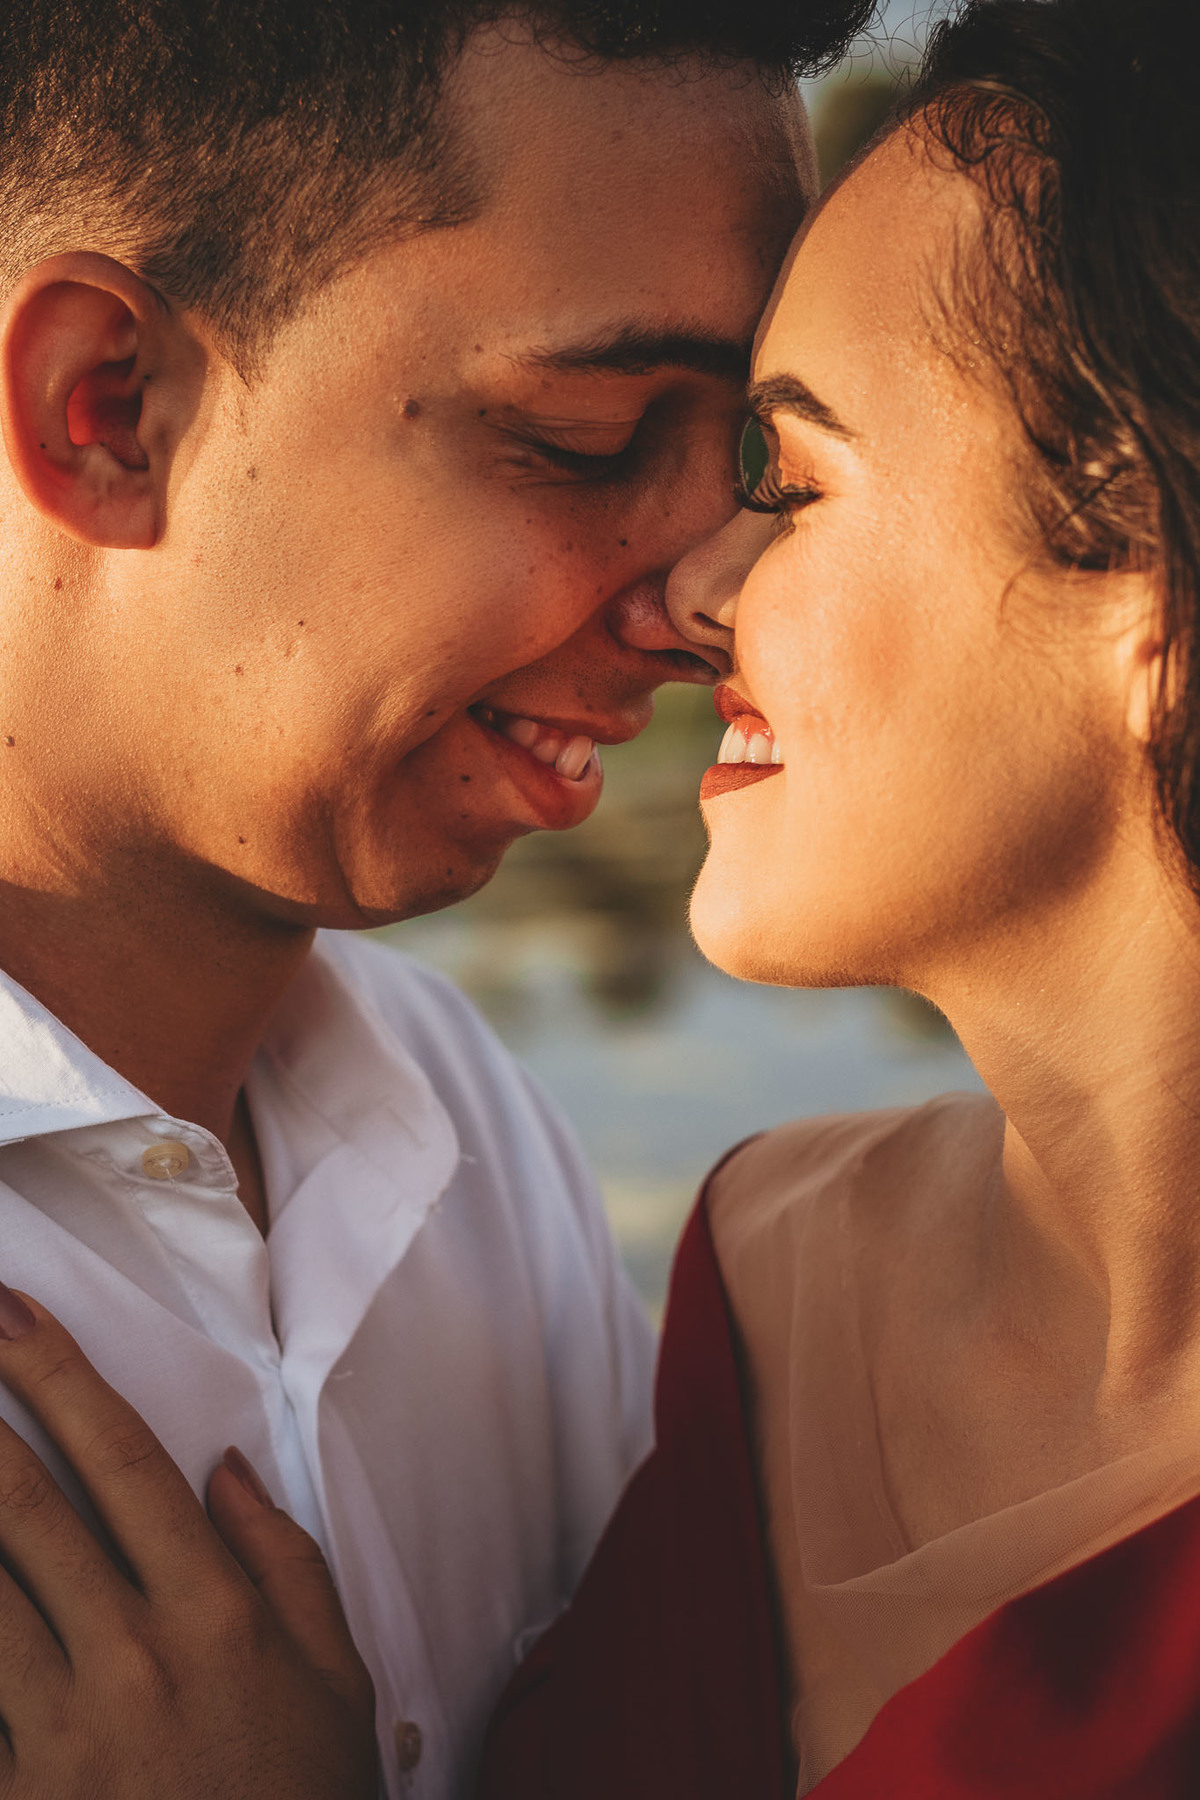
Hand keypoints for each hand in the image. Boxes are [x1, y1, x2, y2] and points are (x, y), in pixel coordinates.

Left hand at [0, 1282, 377, 1798]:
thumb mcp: (334, 1677)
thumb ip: (283, 1561)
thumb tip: (224, 1468)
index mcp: (216, 1611)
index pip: (122, 1462)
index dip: (60, 1377)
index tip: (12, 1314)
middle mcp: (133, 1654)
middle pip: (25, 1510)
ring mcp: (64, 1732)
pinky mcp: (20, 1792)